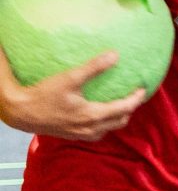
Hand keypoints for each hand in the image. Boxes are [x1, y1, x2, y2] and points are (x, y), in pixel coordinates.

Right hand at [0, 53, 148, 140]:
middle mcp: (91, 129)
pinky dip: (104, 122)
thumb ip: (93, 67)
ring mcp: (82, 134)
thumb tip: (115, 55)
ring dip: (118, 116)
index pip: (125, 108)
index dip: (137, 98)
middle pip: (121, 120)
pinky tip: (99, 110)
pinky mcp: (73, 135)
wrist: (21, 112)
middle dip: (130, 108)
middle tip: (133, 94)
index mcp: (94, 116)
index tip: (143, 87)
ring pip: (109, 128)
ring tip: (119, 102)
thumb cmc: (44, 95)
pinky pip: (97, 131)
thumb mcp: (69, 78)